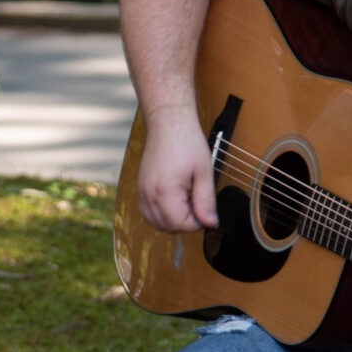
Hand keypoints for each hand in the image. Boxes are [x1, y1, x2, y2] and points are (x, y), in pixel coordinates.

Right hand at [134, 108, 217, 233]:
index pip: (181, 225)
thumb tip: (211, 223)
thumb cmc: (187, 142)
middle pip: (168, 227)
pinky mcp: (140, 189)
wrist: (168, 124)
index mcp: (166, 191)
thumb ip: (206, 201)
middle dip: (185, 222)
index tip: (205, 208)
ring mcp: (142, 192)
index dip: (198, 221)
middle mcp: (149, 195)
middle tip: (197, 202)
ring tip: (186, 201)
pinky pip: (148, 213)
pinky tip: (174, 201)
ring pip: (156, 223)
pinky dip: (161, 214)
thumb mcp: (204, 172)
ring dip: (173, 220)